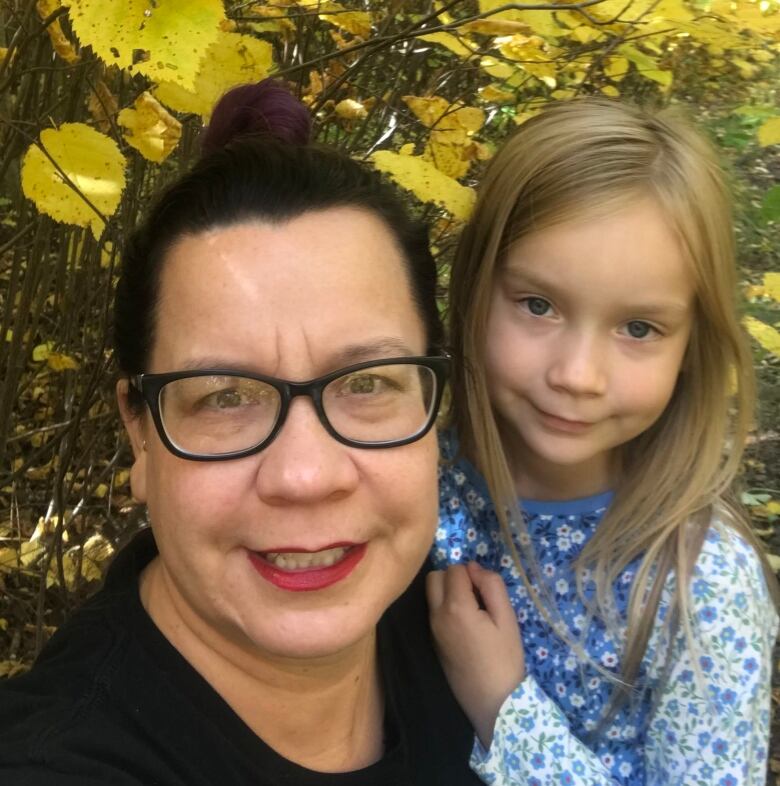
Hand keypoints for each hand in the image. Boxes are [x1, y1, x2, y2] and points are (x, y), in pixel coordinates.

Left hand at [427, 562, 524, 749]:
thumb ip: (491, 586)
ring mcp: (431, 630)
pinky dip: (445, 608)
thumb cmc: (505, 660)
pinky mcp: (432, 642)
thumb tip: (473, 567)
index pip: (454, 569)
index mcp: (455, 607)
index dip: (472, 573)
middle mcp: (436, 615)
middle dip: (453, 577)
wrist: (493, 704)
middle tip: (477, 596)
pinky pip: (433, 612)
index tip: (486, 591)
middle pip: (434, 577)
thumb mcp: (507, 619)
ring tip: (473, 610)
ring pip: (431, 594)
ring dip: (447, 592)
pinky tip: (466, 625)